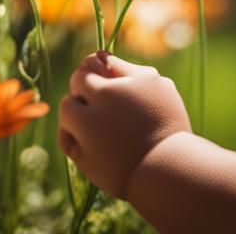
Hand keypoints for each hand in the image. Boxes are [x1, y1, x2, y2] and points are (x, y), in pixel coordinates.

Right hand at [58, 49, 192, 199]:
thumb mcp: (86, 163)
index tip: (84, 125)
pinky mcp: (152, 77)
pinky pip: (133, 70)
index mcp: (86, 118)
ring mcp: (131, 81)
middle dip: (83, 90)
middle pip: (81, 76)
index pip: (66, 103)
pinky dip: (132, 82)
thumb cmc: (122, 172)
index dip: (73, 116)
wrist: (168, 169)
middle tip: (95, 105)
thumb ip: (69, 134)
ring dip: (105, 76)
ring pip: (106, 62)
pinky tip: (138, 101)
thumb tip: (68, 105)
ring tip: (117, 98)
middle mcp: (106, 94)